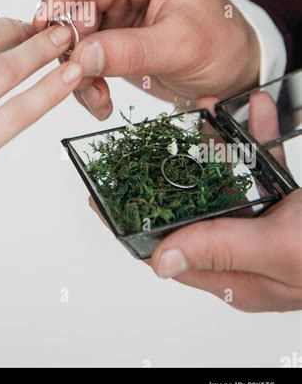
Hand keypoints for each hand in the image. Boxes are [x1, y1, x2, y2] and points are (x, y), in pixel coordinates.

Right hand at [33, 0, 259, 119]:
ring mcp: (122, 6)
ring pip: (77, 28)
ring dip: (77, 64)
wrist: (236, 76)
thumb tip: (81, 57)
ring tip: (93, 94)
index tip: (47, 20)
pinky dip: (86, 76)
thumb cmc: (223, 48)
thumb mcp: (181, 47)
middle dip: (72, 38)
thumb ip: (130, 51)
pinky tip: (99, 99)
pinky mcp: (115, 33)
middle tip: (73, 69)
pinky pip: (86, 51)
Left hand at [88, 92, 300, 311]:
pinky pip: (263, 166)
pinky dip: (257, 137)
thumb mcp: (279, 247)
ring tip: (208, 108)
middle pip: (191, 208)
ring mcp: (266, 221)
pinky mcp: (288, 199)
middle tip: (155, 134)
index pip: (166, 251)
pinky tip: (254, 108)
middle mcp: (244, 248)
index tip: (100, 196)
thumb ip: (220, 248)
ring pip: (227, 179)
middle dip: (174, 168)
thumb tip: (160, 261)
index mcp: (235, 274)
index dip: (132, 225)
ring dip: (218, 143)